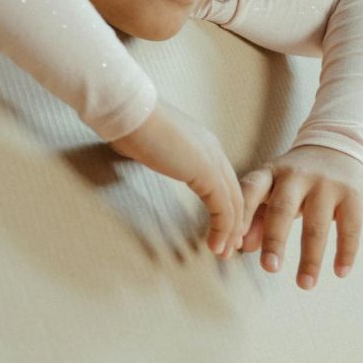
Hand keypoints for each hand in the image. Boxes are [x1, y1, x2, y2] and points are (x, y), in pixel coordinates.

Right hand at [109, 103, 243, 257]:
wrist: (128, 111)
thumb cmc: (128, 123)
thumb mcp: (145, 142)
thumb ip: (150, 152)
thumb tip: (135, 154)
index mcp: (202, 143)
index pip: (223, 180)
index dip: (225, 205)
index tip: (219, 225)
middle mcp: (213, 151)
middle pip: (234, 192)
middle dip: (234, 222)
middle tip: (229, 245)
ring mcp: (212, 161)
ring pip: (234, 203)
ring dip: (230, 231)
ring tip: (224, 252)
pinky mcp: (206, 173)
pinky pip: (223, 208)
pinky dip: (223, 229)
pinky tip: (216, 245)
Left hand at [237, 146, 362, 288]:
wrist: (339, 144)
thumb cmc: (297, 176)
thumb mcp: (273, 187)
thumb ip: (257, 215)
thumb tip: (243, 247)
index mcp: (270, 173)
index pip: (250, 191)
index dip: (241, 217)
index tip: (232, 245)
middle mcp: (296, 176)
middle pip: (282, 209)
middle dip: (275, 240)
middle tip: (269, 268)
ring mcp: (326, 184)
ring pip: (316, 225)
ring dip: (310, 258)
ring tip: (304, 284)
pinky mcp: (353, 194)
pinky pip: (350, 228)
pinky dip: (345, 252)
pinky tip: (340, 272)